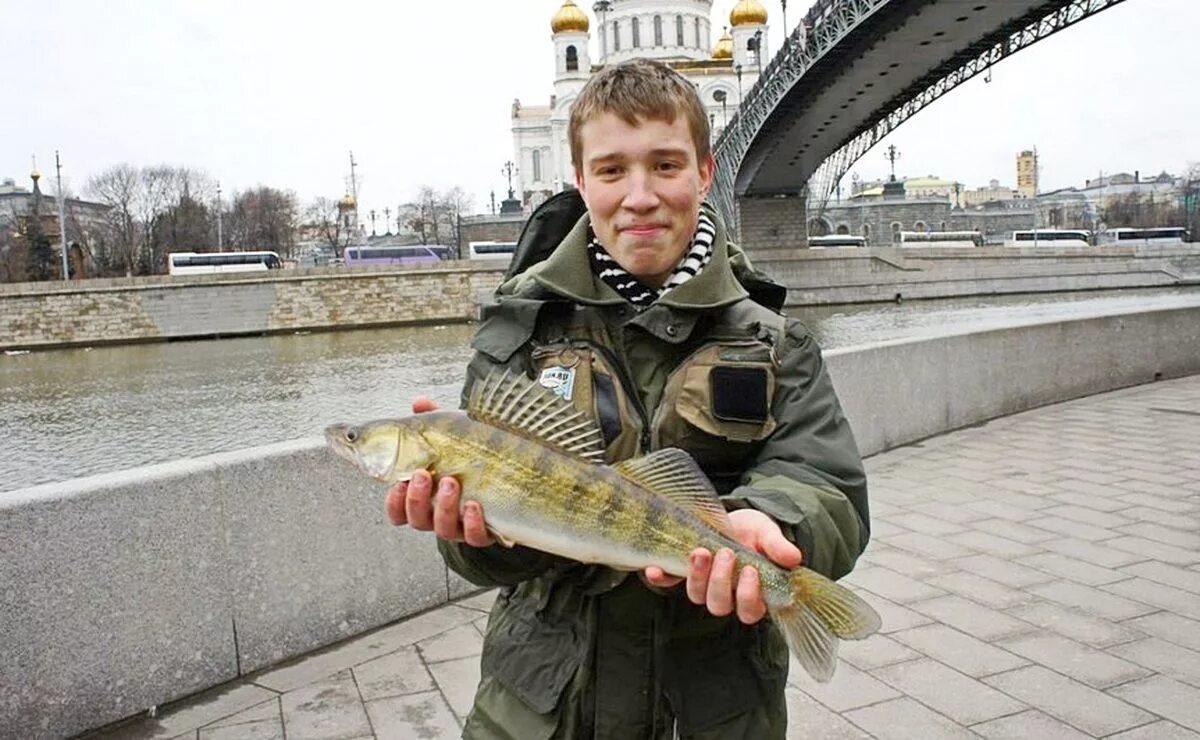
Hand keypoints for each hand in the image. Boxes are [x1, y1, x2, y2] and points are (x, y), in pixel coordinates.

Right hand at [383, 397, 493, 546]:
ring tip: (450, 481)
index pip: (398, 511)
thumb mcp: (452, 438)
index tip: (398, 482)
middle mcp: (439, 516)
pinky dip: (472, 523)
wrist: (513, 478)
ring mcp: (461, 526)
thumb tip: (420, 402)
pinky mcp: (485, 531)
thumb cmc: (472, 458)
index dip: (394, 502)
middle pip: (417, 520)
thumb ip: (433, 423)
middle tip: (423, 474)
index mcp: (425, 498)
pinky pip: (475, 537)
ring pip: (443, 529)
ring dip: (443, 507)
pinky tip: (473, 505)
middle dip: (416, 499)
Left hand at [643, 509, 802, 623]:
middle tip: (726, 553)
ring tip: (700, 552)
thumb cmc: (753, 532)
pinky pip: (667, 583)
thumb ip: (777, 546)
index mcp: (752, 593)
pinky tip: (654, 567)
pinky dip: (660, 577)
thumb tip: (794, 558)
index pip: (750, 610)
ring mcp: (702, 585)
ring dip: (697, 576)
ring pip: (696, 596)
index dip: (748, 596)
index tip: (751, 570)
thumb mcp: (767, 533)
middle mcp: (726, 595)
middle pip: (719, 605)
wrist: (732, 517)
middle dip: (720, 581)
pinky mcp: (681, 573)